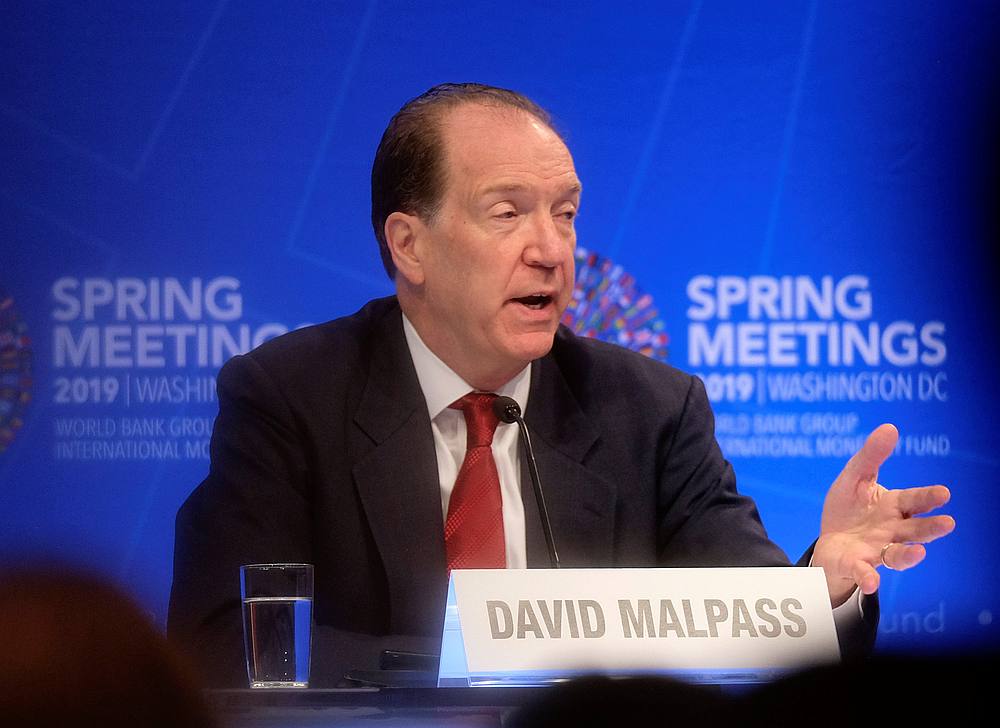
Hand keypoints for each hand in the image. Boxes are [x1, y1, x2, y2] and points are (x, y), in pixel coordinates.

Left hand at [812, 423, 954, 606]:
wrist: (830, 543)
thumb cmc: (849, 509)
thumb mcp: (855, 478)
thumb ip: (871, 456)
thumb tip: (890, 427)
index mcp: (892, 507)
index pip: (913, 501)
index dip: (928, 497)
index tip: (944, 493)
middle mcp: (891, 531)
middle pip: (914, 530)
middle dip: (930, 527)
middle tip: (947, 523)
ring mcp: (876, 551)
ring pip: (897, 555)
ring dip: (909, 555)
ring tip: (919, 552)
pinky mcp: (857, 566)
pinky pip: (864, 573)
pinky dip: (869, 577)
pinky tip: (872, 581)